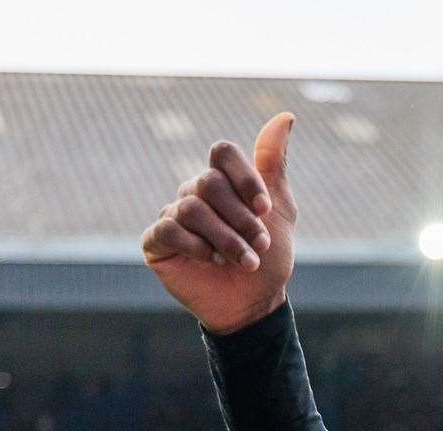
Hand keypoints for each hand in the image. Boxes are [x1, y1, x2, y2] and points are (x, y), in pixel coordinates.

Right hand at [142, 113, 297, 335]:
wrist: (254, 303)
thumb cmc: (268, 257)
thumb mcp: (280, 210)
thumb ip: (274, 165)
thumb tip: (285, 116)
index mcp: (223, 180)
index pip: (222, 152)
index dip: (245, 178)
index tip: (265, 208)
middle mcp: (194, 192)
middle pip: (209, 182)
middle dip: (241, 218)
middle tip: (260, 244)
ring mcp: (173, 215)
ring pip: (192, 208)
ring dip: (226, 238)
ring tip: (245, 261)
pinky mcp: (157, 242)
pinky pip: (168, 229)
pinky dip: (196, 246)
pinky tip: (213, 260)